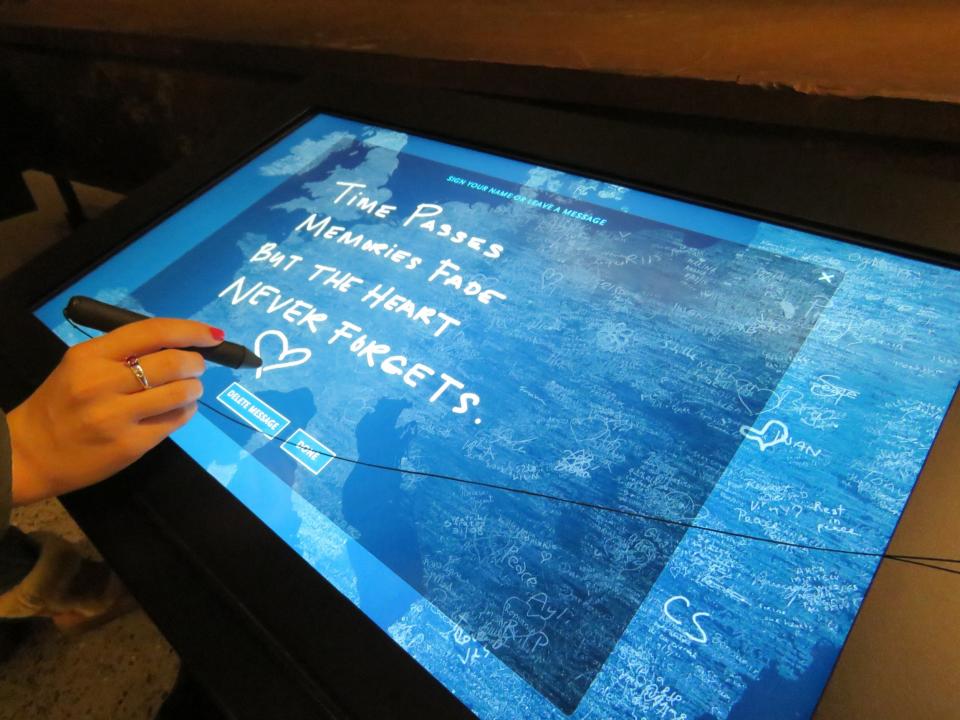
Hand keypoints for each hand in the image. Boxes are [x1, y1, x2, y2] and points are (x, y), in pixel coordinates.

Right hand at [7, 318, 223, 504]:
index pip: (153, 332)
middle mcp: (103, 383)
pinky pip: (175, 421)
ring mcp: (116, 416)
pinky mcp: (130, 445)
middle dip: (196, 363)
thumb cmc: (60, 403)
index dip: (191, 330)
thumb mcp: (81, 365)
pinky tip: (176, 409)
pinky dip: (185, 411)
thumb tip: (179, 344)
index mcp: (91, 355)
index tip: (213, 336)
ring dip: (194, 388)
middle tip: (197, 367)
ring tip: (188, 389)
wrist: (30, 453)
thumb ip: (124, 353)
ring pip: (181, 392)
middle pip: (174, 362)